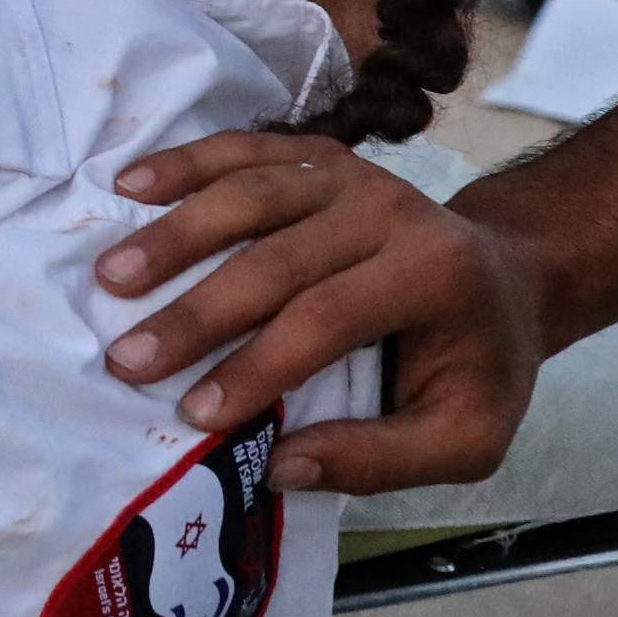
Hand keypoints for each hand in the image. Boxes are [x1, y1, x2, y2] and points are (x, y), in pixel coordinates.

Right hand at [98, 132, 550, 496]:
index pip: (328, 318)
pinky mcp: (319, 155)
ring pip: (250, 194)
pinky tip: (129, 187)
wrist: (506, 279)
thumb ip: (383, 459)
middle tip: (127, 359)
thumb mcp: (468, 437)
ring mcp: (351, 173)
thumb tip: (279, 466)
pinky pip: (244, 149)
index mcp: (433, 275)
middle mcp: (391, 210)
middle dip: (196, 312)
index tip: (193, 413)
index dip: (257, 365)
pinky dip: (183, 162)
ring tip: (111, 277)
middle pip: (277, 256)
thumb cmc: (476, 365)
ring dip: (174, 234)